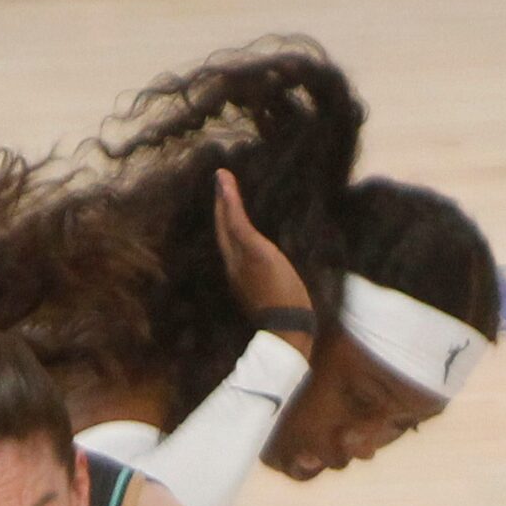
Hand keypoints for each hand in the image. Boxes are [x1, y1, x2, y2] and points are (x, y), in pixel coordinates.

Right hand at [211, 169, 313, 342]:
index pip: (231, 246)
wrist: (285, 330)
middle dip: (219, 207)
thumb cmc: (287, 319)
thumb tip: (279, 276)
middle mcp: (234, 267)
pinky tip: (226, 184)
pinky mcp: (254, 251)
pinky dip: (230, 202)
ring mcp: (241, 259)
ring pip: (227, 224)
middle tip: (218, 182)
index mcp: (240, 277)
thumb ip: (273, 283)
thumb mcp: (278, 297)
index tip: (225, 207)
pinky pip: (237, 223)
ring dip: (223, 198)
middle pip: (223, 232)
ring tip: (221, 176)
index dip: (226, 226)